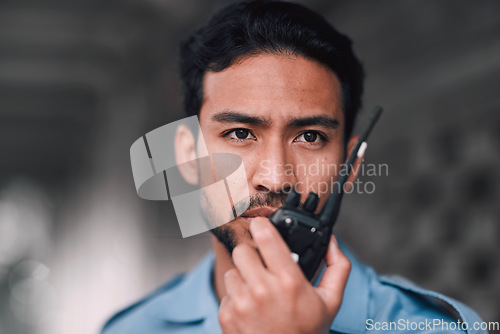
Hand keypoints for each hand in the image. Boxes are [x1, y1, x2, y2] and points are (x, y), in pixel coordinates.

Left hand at [218, 217, 350, 333]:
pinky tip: (250, 308)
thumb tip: (333, 242)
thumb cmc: (307, 333)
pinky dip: (235, 298)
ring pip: (232, 271)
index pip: (265, 236)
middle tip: (262, 266)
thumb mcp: (331, 301)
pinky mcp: (227, 315)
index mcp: (288, 281)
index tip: (261, 224)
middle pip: (242, 250)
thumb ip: (337, 268)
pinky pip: (226, 293)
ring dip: (243, 277)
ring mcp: (241, 303)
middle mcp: (261, 290)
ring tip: (258, 291)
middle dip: (252, 255)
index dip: (261, 225)